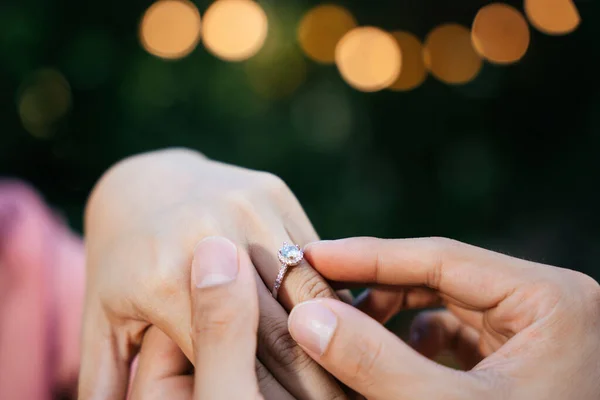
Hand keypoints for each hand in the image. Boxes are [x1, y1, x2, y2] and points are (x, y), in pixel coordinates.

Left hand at [79, 149, 345, 398]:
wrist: (142, 183)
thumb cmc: (124, 265)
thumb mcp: (104, 324)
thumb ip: (107, 382)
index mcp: (162, 282)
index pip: (232, 360)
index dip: (268, 398)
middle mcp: (207, 236)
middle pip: (281, 329)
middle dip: (314, 379)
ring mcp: (245, 208)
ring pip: (310, 291)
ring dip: (335, 336)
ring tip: (347, 369)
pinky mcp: (272, 192)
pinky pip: (315, 255)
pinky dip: (330, 293)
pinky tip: (340, 324)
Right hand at [288, 237, 599, 398]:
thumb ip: (375, 362)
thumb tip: (307, 317)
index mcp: (549, 298)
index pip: (441, 257)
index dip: (367, 256)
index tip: (312, 253)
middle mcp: (546, 303)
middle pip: (439, 276)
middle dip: (375, 287)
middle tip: (318, 292)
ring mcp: (533, 330)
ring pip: (444, 302)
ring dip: (391, 314)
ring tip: (345, 328)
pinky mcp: (518, 356)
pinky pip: (456, 331)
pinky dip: (415, 342)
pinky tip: (390, 361)